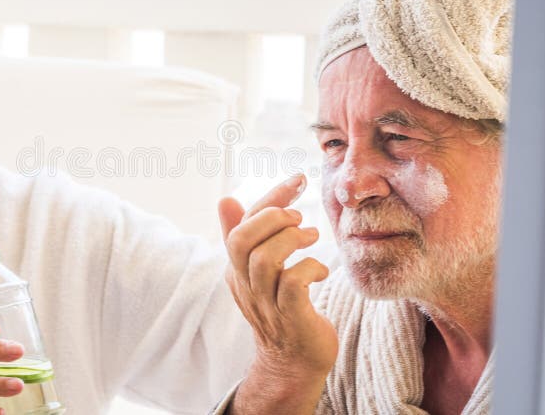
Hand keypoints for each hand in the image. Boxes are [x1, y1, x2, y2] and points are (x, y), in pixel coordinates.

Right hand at [219, 175, 336, 413]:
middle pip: (241, 242)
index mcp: (236, 270)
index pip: (240, 226)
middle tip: (300, 217)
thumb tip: (224, 199)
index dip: (268, 199)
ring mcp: (266, 304)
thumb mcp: (258, 270)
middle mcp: (246, 285)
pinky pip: (293, 285)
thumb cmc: (280, 308)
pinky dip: (310, 268)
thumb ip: (244, 235)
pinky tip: (320, 271)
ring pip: (264, 260)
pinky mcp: (291, 319)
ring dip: (292, 240)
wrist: (293, 364)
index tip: (297, 180)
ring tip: (312, 237)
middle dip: (272, 219)